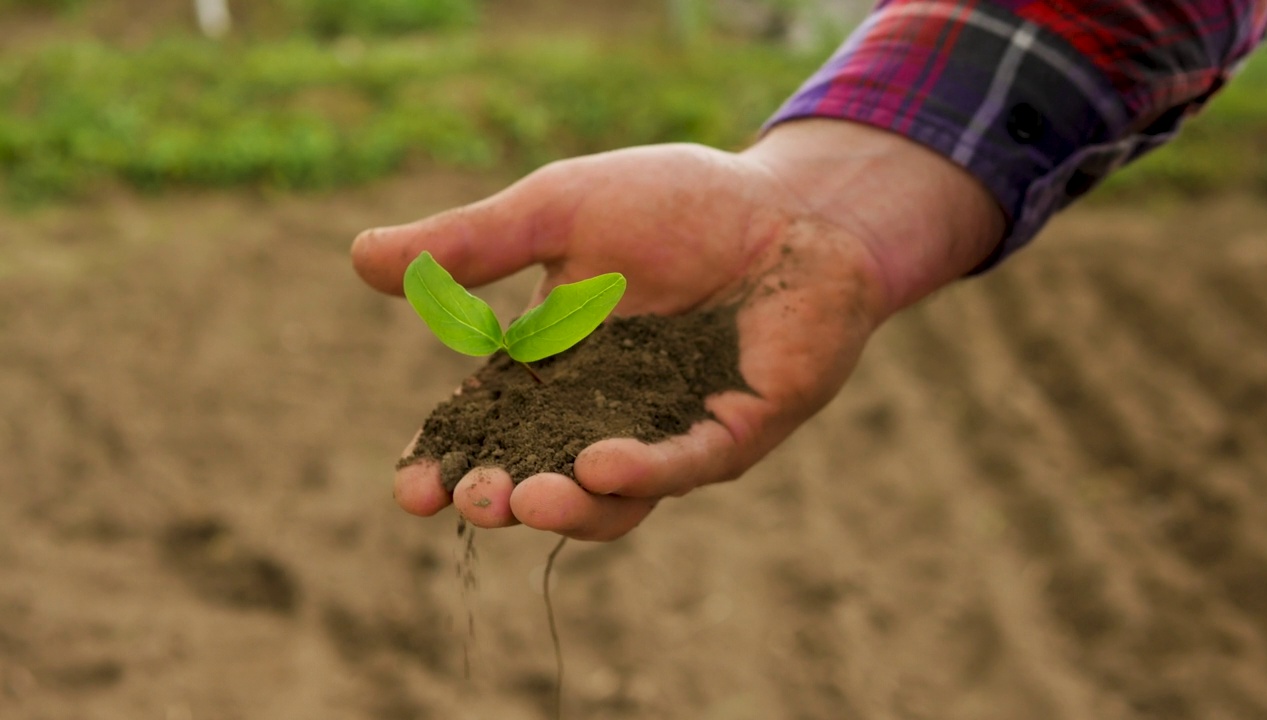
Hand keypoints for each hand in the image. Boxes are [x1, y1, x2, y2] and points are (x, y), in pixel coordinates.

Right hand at [352, 119, 1003, 540]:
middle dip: (502, 498)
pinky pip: (684, 464)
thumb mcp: (558, 212)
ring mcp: (669, 431)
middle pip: (540, 479)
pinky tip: (601, 463)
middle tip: (473, 499)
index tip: (410, 490)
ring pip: (613, 498)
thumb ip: (474, 243)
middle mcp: (605, 415)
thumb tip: (360, 258)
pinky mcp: (732, 430)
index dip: (446, 465)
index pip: (485, 432)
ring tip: (525, 499)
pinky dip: (643, 470)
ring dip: (567, 505)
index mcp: (553, 371)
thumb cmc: (676, 205)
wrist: (786, 203)